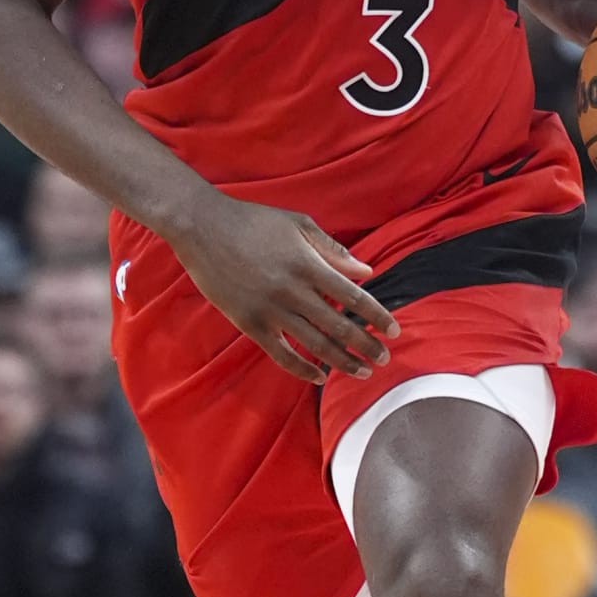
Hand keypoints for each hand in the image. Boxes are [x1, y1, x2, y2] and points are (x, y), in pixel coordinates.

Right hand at [172, 197, 397, 384]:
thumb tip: (366, 272)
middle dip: (366, 346)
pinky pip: (282, 354)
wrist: (202, 227)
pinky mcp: (249, 323)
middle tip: (384, 359)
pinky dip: (303, 368)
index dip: (377, 316)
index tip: (394, 331)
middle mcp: (293, 291)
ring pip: (315, 345)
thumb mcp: (298, 224)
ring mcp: (270, 310)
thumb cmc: (253, 220)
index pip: (354, 297)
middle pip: (339, 326)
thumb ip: (333, 250)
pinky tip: (320, 376)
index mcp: (309, 265)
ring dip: (342, 362)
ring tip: (362, 372)